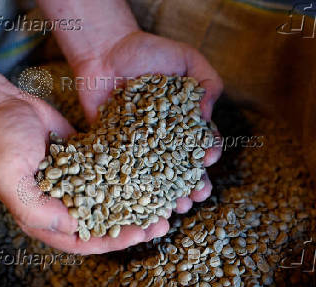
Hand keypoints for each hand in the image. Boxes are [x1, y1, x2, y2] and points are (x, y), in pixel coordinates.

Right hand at [0, 96, 167, 254]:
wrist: (3, 106)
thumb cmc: (1, 142)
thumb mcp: (11, 177)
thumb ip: (36, 208)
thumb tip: (72, 227)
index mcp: (45, 217)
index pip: (84, 239)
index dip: (114, 240)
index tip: (142, 232)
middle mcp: (63, 203)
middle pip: (104, 223)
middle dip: (133, 224)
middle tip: (162, 222)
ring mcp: (76, 182)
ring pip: (111, 200)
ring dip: (135, 203)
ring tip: (163, 201)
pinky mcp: (85, 161)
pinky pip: (109, 173)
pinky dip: (128, 176)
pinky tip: (149, 173)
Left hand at [72, 31, 222, 213]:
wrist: (107, 52)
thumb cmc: (149, 52)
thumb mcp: (187, 59)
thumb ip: (208, 81)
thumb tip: (207, 113)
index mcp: (185, 120)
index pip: (201, 141)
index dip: (207, 152)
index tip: (207, 158)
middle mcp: (164, 137)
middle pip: (181, 166)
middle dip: (192, 183)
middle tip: (197, 196)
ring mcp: (140, 145)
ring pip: (156, 176)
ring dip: (168, 194)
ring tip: (176, 207)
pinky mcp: (115, 148)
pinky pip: (126, 171)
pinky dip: (135, 187)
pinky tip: (142, 201)